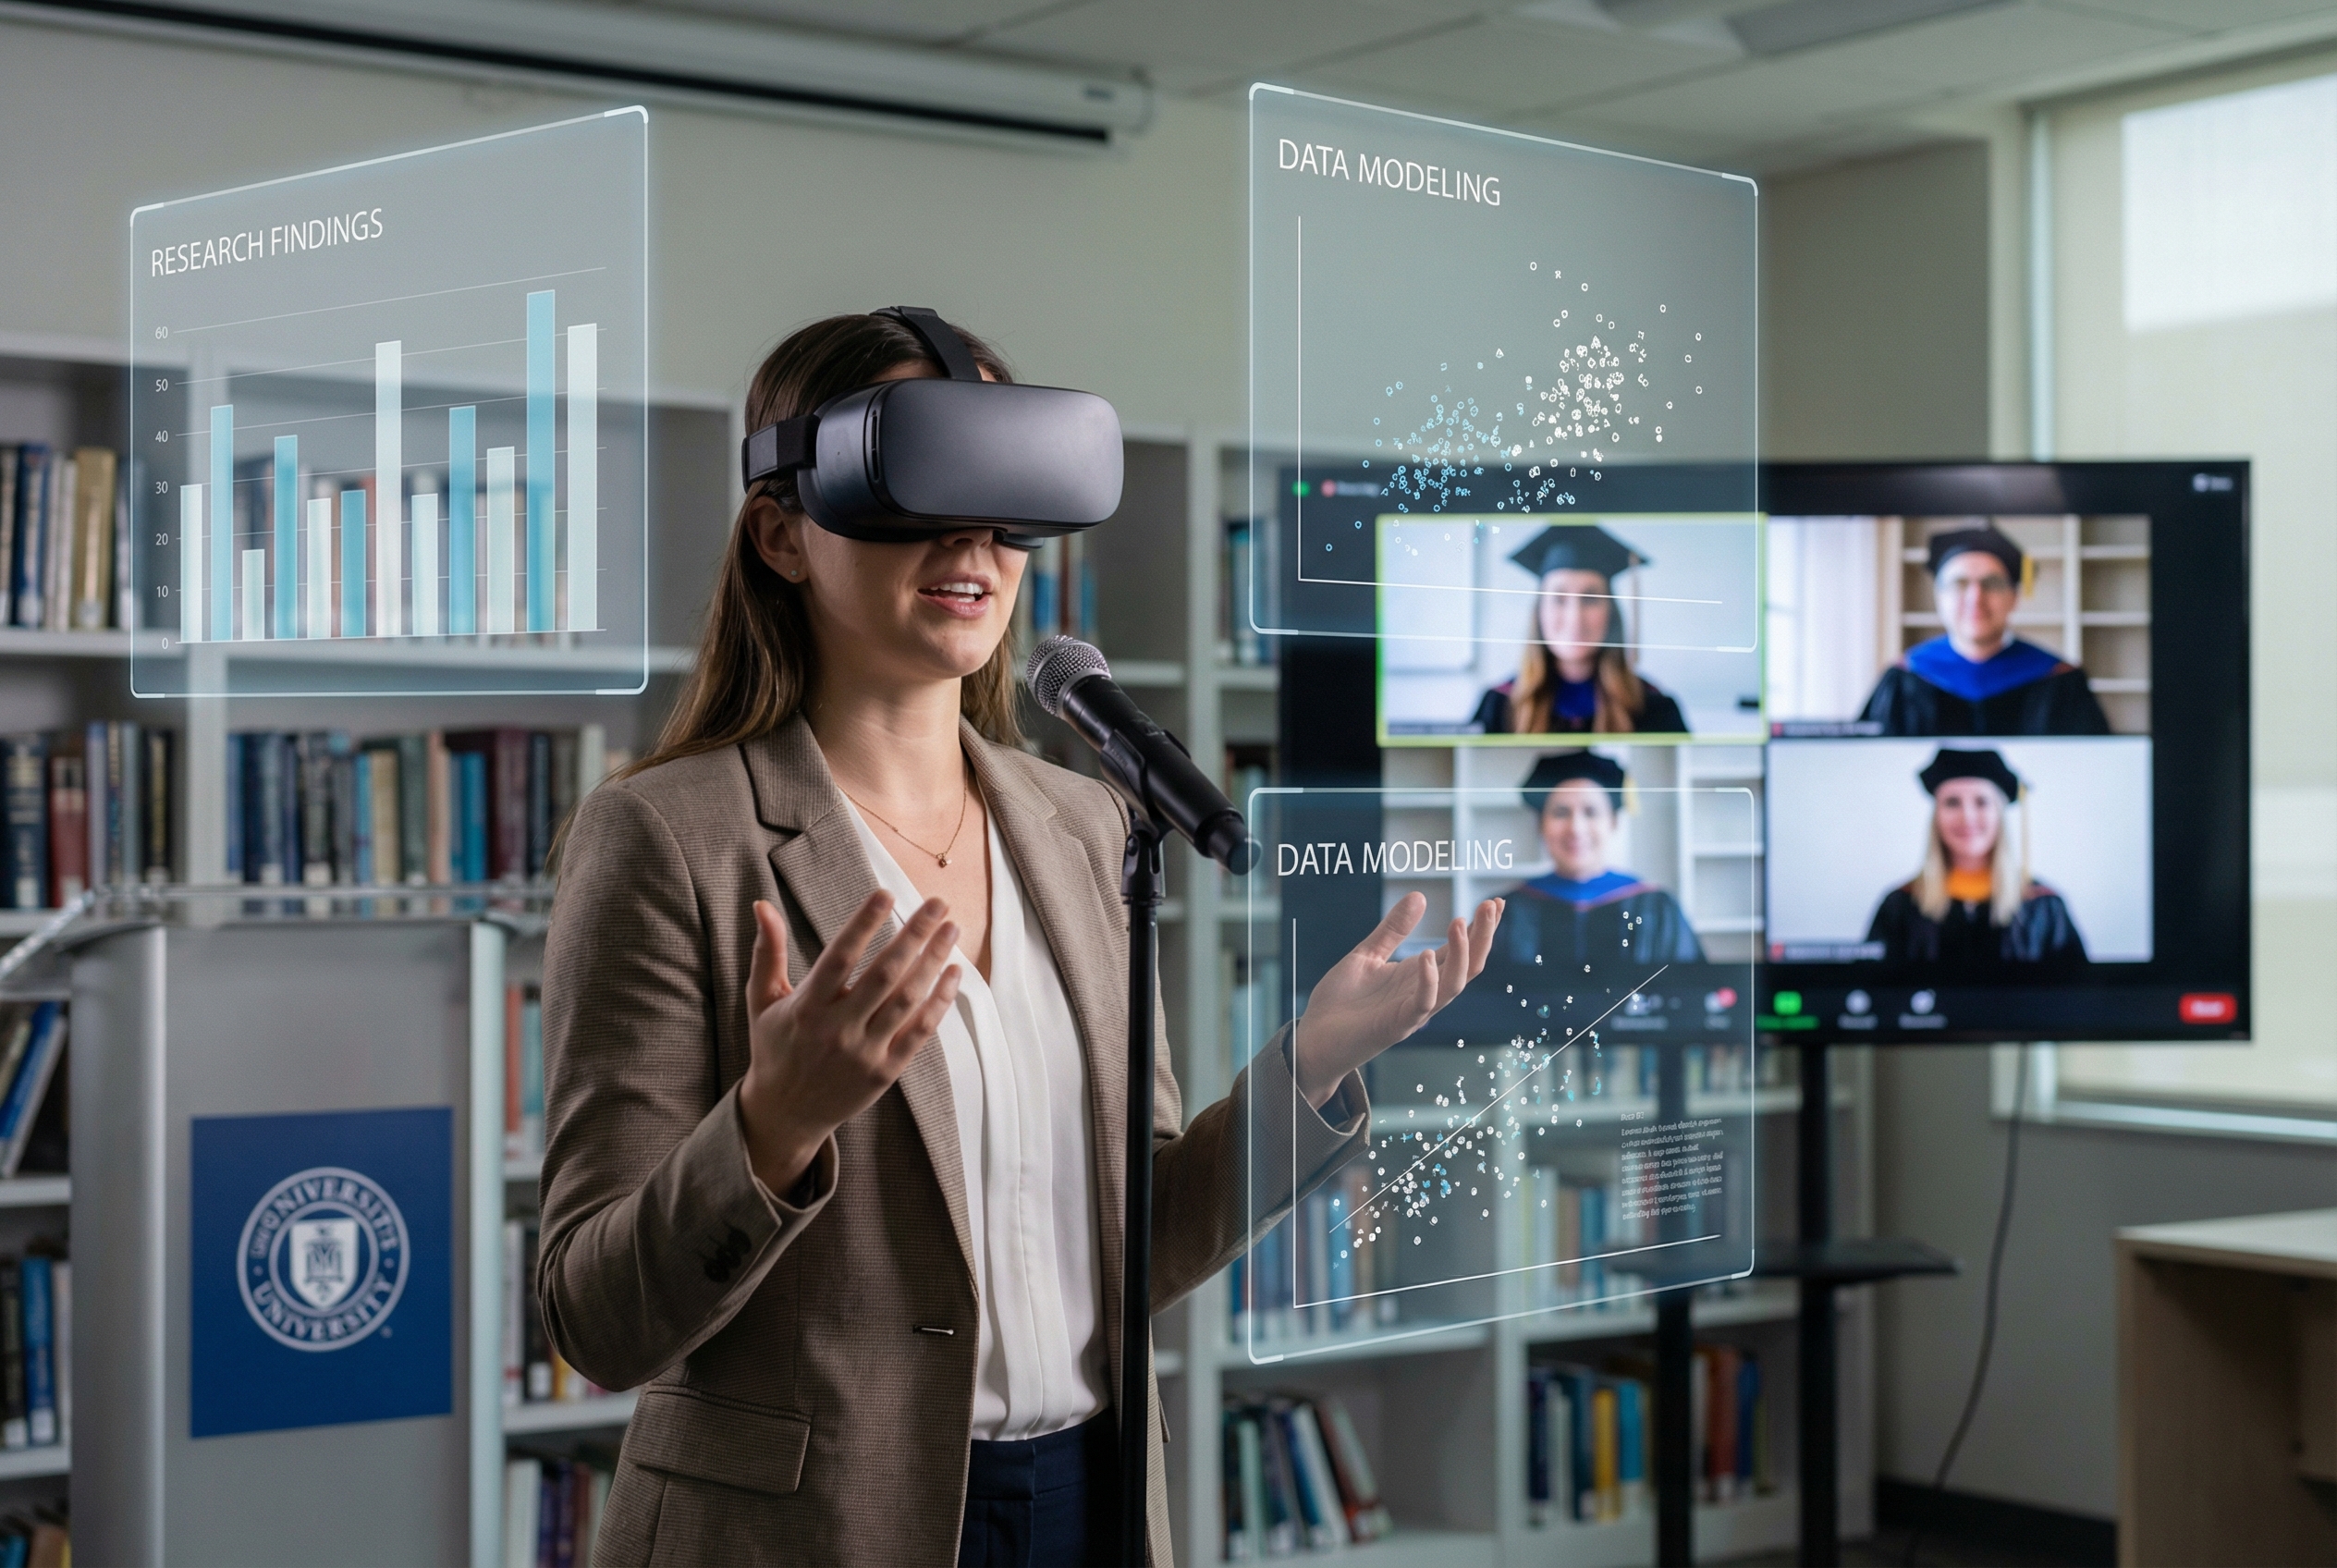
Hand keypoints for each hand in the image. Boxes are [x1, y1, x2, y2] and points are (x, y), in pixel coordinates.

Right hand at [737, 890, 962, 1193]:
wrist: (787, 1113)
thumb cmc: (775, 1047)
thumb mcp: (761, 1000)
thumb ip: (767, 952)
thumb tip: (762, 905)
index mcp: (806, 1007)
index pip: (840, 957)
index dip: (864, 924)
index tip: (886, 893)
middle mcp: (837, 1030)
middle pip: (884, 974)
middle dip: (915, 934)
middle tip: (937, 902)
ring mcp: (865, 1052)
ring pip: (908, 1000)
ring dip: (934, 960)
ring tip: (952, 928)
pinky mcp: (886, 1071)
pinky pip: (921, 1032)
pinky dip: (941, 1001)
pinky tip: (954, 972)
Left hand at [1290, 892, 1503, 1108]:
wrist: (1314, 1038)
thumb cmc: (1341, 1002)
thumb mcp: (1367, 955)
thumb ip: (1392, 930)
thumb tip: (1420, 896)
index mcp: (1419, 976)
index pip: (1459, 950)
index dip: (1479, 928)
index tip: (1495, 902)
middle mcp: (1424, 993)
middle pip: (1468, 966)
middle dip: (1483, 937)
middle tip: (1492, 905)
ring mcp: (1413, 1011)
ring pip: (1453, 985)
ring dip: (1461, 954)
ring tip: (1460, 923)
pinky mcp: (1396, 1026)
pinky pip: (1422, 1004)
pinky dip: (1428, 981)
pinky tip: (1425, 956)